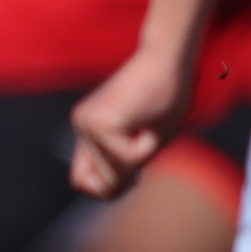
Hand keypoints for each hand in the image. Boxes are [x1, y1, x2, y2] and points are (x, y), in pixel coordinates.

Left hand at [68, 45, 189, 198]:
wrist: (169, 60)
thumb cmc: (166, 96)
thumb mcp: (144, 139)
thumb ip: (124, 163)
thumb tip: (108, 191)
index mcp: (88, 129)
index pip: (82, 181)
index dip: (108, 186)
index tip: (133, 171)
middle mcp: (81, 126)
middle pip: (100, 186)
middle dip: (129, 173)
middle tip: (143, 136)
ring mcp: (86, 124)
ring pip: (116, 174)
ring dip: (141, 156)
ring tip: (147, 122)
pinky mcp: (99, 123)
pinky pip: (128, 159)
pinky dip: (145, 146)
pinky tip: (147, 119)